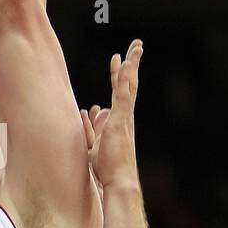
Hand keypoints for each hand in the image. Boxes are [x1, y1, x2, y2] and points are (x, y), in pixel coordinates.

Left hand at [81, 40, 143, 191]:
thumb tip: (91, 112)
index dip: (118, 75)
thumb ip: (92, 127)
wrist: (118, 181)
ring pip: (129, 85)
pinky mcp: (121, 121)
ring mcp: (124, 117)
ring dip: (132, 65)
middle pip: (128, 84)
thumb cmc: (107, 168)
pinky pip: (123, 95)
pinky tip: (126, 64)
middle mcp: (124, 116)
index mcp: (118, 120)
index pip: (118, 93)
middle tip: (136, 46)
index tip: (118, 60)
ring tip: (136, 47)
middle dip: (131, 64)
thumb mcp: (93, 143)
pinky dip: (125, 78)